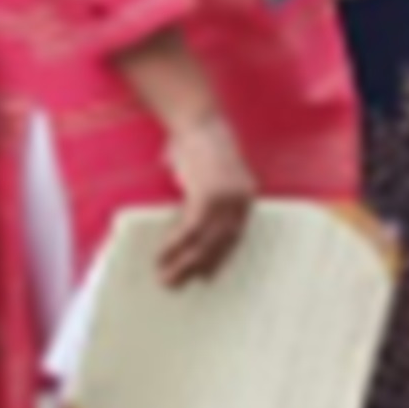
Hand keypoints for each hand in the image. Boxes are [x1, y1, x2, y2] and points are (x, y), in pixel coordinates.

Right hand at [155, 110, 256, 290]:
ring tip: (165, 279)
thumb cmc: (198, 148)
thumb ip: (203, 202)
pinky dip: (176, 244)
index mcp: (246, 197)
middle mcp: (242, 200)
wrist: (198, 122)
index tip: (206, 276)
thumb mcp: (206, 178)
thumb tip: (188, 231)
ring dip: (184, 263)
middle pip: (221, 243)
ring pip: (206, 241)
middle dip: (199, 267)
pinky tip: (162, 256)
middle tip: (179, 285)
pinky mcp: (210, 194)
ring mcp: (228, 198)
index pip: (235, 237)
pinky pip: (192, 228)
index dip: (220, 258)